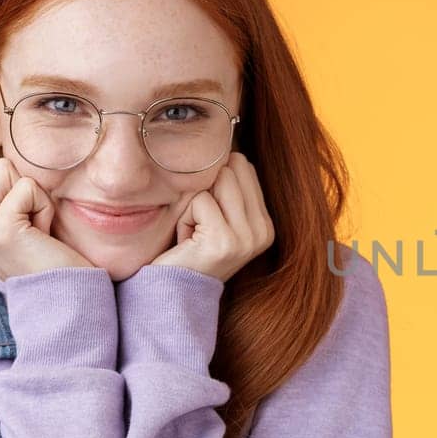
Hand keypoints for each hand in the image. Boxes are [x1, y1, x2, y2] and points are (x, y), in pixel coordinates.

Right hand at [0, 147, 92, 279]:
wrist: (68, 297)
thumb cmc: (52, 256)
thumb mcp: (17, 221)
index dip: (12, 182)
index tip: (24, 219)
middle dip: (22, 185)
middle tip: (33, 224)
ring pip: (5, 168)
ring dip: (35, 196)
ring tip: (38, 229)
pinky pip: (27, 187)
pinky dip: (44, 207)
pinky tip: (44, 235)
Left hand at [150, 152, 273, 282]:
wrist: (171, 292)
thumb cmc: (186, 249)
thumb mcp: (216, 216)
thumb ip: (228, 186)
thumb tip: (227, 145)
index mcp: (265, 224)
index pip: (243, 166)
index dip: (214, 182)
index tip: (207, 217)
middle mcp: (263, 231)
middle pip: (231, 169)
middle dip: (203, 191)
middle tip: (197, 225)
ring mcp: (248, 238)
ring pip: (216, 181)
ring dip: (193, 204)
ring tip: (192, 232)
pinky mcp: (226, 241)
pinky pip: (199, 201)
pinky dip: (184, 219)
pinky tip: (186, 243)